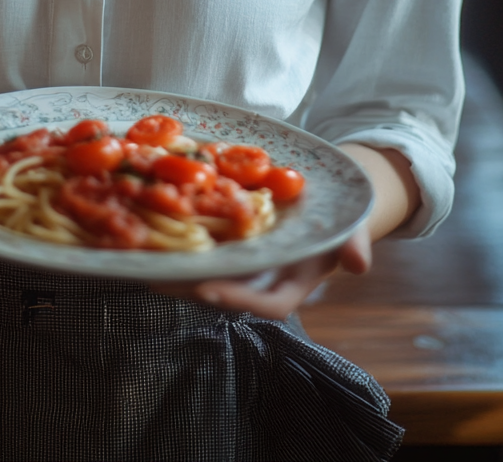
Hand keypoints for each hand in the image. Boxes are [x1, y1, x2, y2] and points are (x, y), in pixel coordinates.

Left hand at [152, 225, 370, 319]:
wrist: (328, 198)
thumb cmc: (342, 216)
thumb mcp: (354, 227)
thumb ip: (355, 245)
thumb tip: (359, 264)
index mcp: (293, 284)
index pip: (265, 304)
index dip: (236, 299)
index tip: (207, 289)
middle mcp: (264, 279)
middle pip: (225, 291)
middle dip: (190, 287)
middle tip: (157, 277)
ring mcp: (245, 265)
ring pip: (207, 274)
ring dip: (176, 271)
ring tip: (143, 260)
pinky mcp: (231, 245)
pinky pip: (204, 251)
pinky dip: (180, 246)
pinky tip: (156, 236)